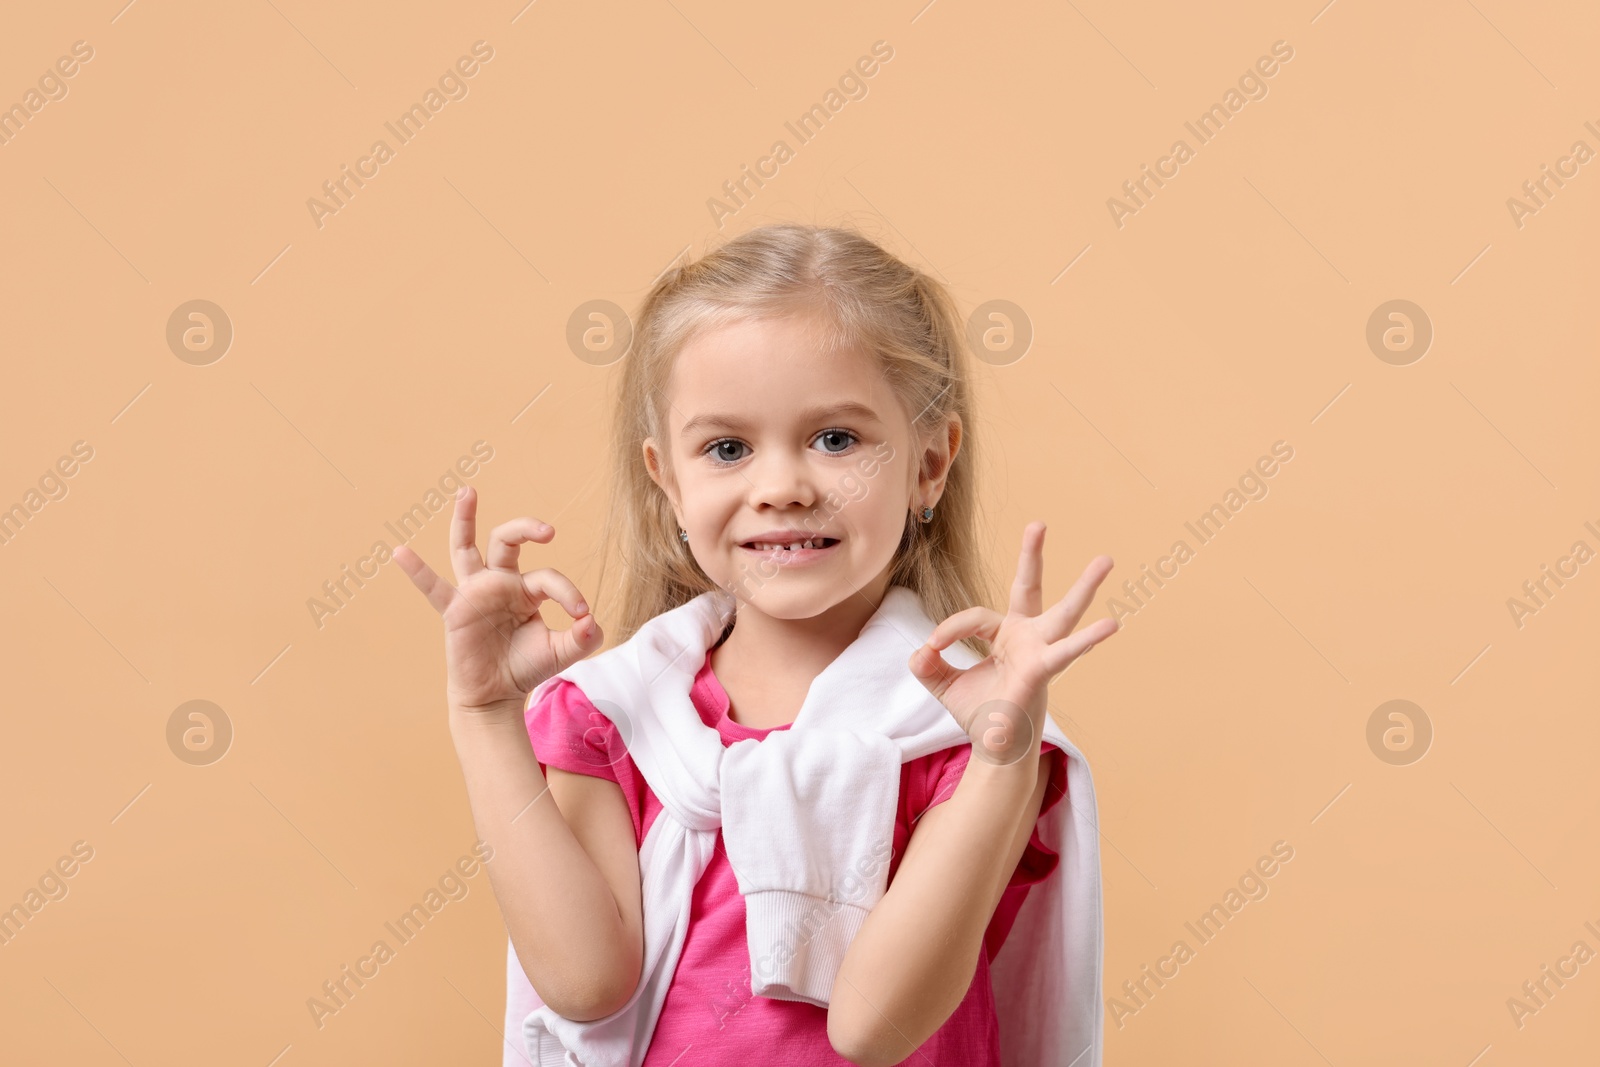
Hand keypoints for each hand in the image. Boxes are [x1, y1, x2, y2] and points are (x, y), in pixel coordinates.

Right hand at [394, 485, 602, 715]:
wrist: (496, 694)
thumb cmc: (526, 667)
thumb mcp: (561, 652)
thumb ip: (582, 638)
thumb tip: (592, 621)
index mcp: (526, 588)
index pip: (548, 578)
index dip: (568, 593)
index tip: (582, 615)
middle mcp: (500, 582)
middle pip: (507, 541)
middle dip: (526, 528)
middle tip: (548, 530)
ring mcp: (475, 592)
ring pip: (466, 548)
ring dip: (465, 519)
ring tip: (467, 491)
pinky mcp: (455, 610)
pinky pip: (432, 588)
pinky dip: (416, 571)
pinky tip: (400, 552)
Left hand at [907, 521, 1116, 764]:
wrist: (995, 750)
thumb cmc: (979, 714)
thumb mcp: (945, 685)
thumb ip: (929, 665)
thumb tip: (918, 652)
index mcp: (1003, 635)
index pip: (974, 617)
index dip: (949, 630)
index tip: (931, 649)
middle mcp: (1026, 637)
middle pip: (1029, 588)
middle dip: (1031, 556)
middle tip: (1038, 523)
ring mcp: (1039, 652)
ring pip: (1064, 613)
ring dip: (1084, 587)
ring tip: (1106, 560)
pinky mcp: (1044, 671)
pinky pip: (1065, 653)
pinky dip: (1087, 640)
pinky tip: (1111, 624)